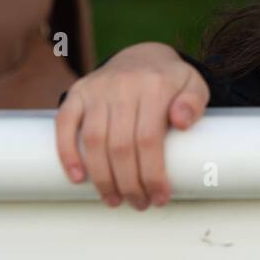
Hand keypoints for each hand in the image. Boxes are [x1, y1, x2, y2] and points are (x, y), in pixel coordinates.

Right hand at [54, 42, 208, 209]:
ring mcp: (97, 89)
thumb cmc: (171, 81)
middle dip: (129, 183)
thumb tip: (181, 122)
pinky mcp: (78, 92)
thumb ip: (194, 103)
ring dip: (102, 177)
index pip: (149, 139)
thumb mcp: (194, 85)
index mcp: (155, 86)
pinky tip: (78, 178)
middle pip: (121, 145)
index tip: (160, 196)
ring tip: (113, 200)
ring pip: (94, 140)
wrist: (143, 56)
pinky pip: (64, 123)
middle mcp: (123, 86)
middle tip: (139, 203)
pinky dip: (67, 152)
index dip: (152, 174)